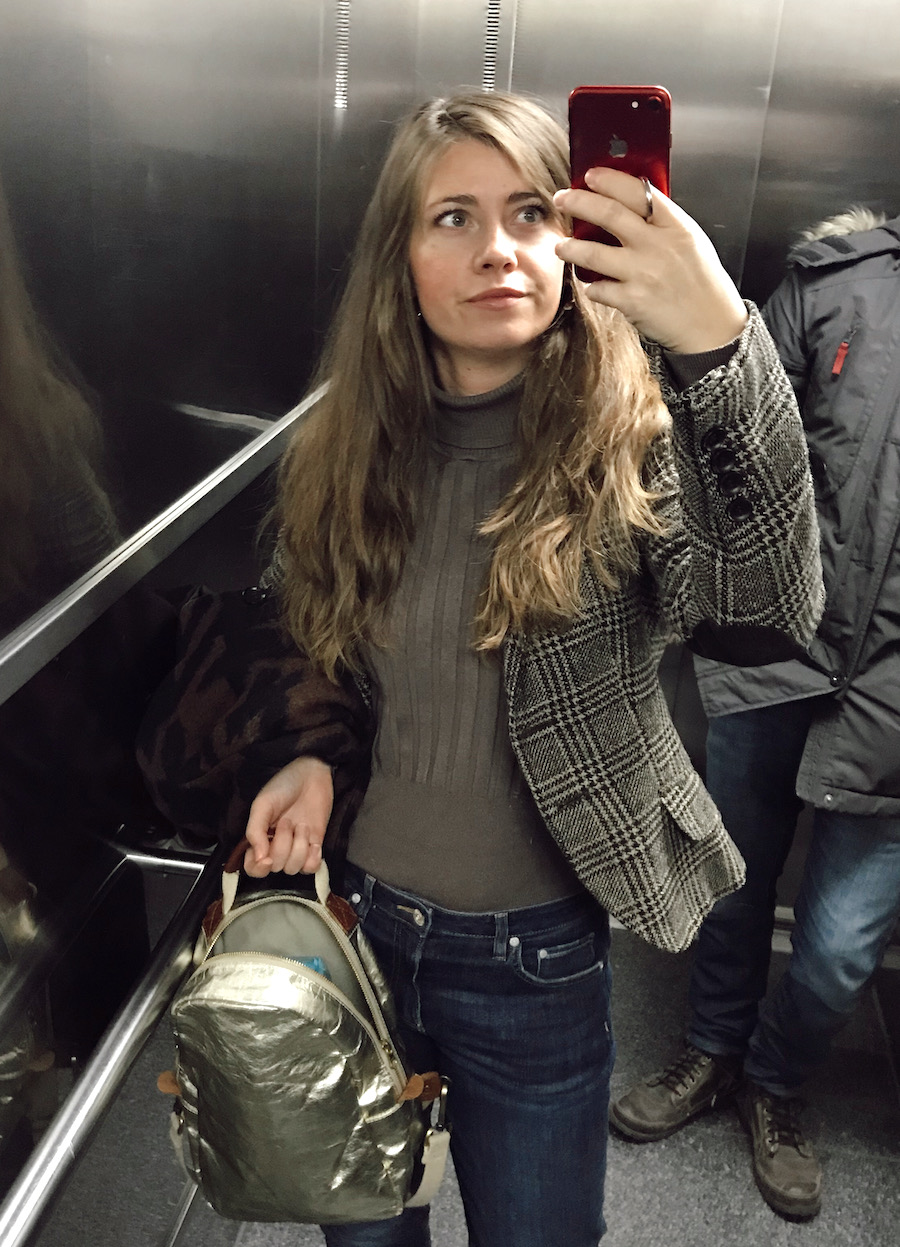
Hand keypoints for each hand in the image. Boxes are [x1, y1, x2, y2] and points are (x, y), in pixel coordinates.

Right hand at [244, 756, 333, 876]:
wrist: (311, 774)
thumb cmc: (283, 785)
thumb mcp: (263, 805)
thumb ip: (255, 832)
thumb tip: (259, 859)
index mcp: (259, 838)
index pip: (253, 868)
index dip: (259, 869)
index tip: (267, 858)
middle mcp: (275, 847)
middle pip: (275, 867)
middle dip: (282, 845)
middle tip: (286, 821)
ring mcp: (296, 848)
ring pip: (293, 868)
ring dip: (298, 847)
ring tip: (301, 824)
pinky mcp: (314, 846)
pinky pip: (311, 868)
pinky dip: (313, 858)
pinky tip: (314, 842)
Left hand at [553, 168, 747, 353]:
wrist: (711, 327)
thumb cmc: (702, 285)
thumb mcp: (692, 243)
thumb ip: (664, 223)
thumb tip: (631, 204)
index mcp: (676, 226)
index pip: (638, 192)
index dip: (610, 181)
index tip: (591, 176)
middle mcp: (658, 246)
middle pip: (610, 214)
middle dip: (579, 202)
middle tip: (562, 199)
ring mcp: (643, 273)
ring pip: (594, 252)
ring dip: (571, 247)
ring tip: (561, 246)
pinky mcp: (632, 301)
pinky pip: (598, 289)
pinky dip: (590, 287)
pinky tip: (591, 286)